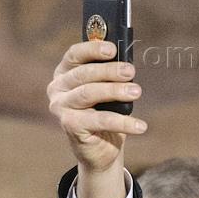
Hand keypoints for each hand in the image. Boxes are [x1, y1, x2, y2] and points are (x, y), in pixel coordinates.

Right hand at [47, 41, 145, 197]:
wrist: (100, 149)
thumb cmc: (105, 114)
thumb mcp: (107, 93)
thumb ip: (110, 78)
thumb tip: (127, 65)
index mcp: (65, 73)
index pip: (75, 55)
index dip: (92, 49)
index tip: (112, 49)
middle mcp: (58, 88)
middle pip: (83, 75)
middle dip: (109, 71)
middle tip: (130, 71)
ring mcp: (60, 107)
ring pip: (89, 94)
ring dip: (115, 91)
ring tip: (136, 91)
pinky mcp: (69, 125)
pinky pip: (99, 120)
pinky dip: (122, 122)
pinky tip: (140, 126)